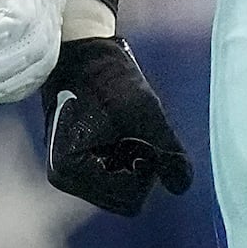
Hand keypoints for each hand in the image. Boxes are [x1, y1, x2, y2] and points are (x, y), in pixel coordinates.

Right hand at [43, 35, 193, 215]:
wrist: (80, 47)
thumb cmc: (107, 76)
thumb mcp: (144, 111)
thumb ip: (168, 151)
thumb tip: (181, 188)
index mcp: (71, 170)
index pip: (130, 200)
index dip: (146, 168)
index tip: (137, 134)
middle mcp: (64, 176)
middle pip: (124, 198)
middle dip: (137, 166)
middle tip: (128, 128)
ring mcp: (69, 170)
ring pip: (122, 188)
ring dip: (131, 160)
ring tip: (119, 125)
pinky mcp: (76, 159)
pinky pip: (114, 175)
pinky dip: (123, 155)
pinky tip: (115, 128)